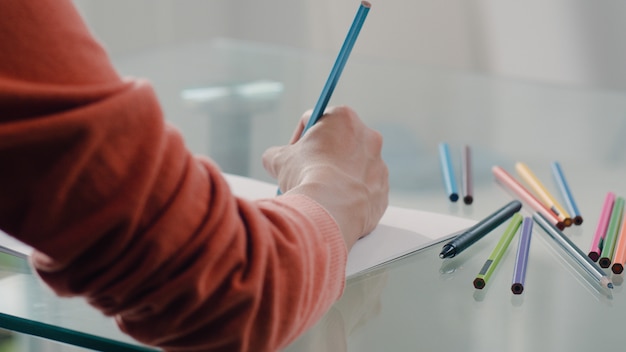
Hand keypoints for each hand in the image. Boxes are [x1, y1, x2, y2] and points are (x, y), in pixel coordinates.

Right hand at [263, 106, 388, 249]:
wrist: (329, 209)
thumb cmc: (305, 176)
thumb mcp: (279, 160)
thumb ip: (277, 153)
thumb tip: (273, 158)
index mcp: (344, 118)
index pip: (317, 120)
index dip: (300, 137)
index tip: (293, 154)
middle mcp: (369, 137)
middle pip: (340, 144)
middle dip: (323, 157)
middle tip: (306, 174)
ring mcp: (379, 165)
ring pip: (354, 168)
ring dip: (339, 177)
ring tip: (321, 194)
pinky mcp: (383, 191)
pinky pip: (364, 190)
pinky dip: (351, 197)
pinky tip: (335, 206)